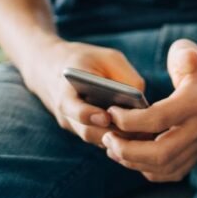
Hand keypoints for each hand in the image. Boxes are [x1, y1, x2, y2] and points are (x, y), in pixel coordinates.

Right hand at [23, 40, 145, 147]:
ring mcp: (73, 126)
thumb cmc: (85, 59)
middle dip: (114, 133)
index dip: (88, 115)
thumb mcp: (107, 58)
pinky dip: (119, 139)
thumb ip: (125, 76)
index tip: (106, 117)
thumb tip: (143, 102)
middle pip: (88, 132)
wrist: (50, 66)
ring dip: (120, 140)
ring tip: (146, 136)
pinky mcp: (83, 131)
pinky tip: (142, 136)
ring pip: (97, 140)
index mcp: (66, 91)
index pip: (73, 109)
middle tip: (139, 132)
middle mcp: (66, 114)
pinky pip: (102, 140)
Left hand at [103, 39, 196, 182]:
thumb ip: (186, 54)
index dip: (130, 120)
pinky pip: (171, 173)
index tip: (111, 111)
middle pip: (161, 153)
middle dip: (128, 150)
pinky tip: (132, 156)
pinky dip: (147, 169)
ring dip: (134, 162)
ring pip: (164, 167)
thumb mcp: (190, 51)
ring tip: (113, 148)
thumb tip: (188, 61)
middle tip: (107, 138)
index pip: (159, 119)